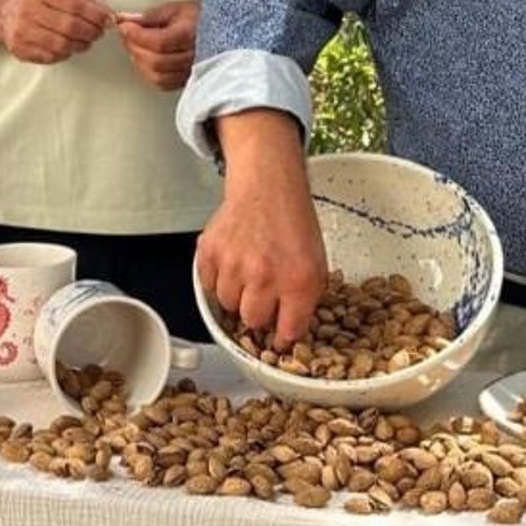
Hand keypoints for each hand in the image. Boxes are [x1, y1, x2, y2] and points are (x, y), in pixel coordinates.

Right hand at [0, 0, 112, 63]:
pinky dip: (65, 54)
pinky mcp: (20, 49)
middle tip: (98, 33)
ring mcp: (22, 31)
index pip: (74, 5)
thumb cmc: (37, 0)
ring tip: (85, 41)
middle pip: (69, 27)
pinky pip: (51, 56)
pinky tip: (68, 47)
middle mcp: (28, 10)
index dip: (96, 14)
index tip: (108, 20)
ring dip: (80, 45)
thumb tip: (108, 12)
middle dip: (90, 32)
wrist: (3, 12)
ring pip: (61, 45)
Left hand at [116, 0, 197, 90]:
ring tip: (134, 47)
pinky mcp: (186, 80)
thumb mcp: (175, 9)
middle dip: (134, 47)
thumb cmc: (198, 18)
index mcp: (191, 35)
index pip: (159, 42)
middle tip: (126, 35)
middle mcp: (193, 56)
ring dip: (139, 62)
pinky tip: (144, 61)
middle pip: (156, 61)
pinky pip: (162, 84)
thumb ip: (150, 16)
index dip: (137, 35)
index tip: (125, 26)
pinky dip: (148, 74)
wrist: (219, 31)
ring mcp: (191, 71)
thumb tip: (127, 19)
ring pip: (157, 76)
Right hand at [195, 110, 328, 348]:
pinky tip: (232, 263)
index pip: (287, 332)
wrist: (268, 187)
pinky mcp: (210, 253)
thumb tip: (289, 331)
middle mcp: (265, 276)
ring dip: (236, 296)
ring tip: (247, 274)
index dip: (282, 337)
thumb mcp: (317, 264)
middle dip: (258, 314)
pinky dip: (218, 280)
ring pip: (228, 306)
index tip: (278, 337)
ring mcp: (234, 265)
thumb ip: (304, 301)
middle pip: (252, 322)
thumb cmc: (293, 223)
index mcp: (298, 281)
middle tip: (263, 297)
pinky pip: (208, 286)